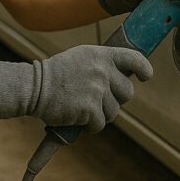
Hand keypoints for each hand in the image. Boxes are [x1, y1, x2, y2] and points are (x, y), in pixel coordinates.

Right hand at [0, 45, 152, 132]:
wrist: (34, 87)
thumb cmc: (55, 74)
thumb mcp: (81, 58)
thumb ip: (101, 64)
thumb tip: (122, 77)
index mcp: (101, 55)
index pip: (133, 58)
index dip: (143, 68)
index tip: (145, 76)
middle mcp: (102, 70)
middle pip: (127, 92)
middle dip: (115, 99)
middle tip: (96, 100)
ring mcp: (97, 89)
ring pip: (114, 111)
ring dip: (100, 114)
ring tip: (81, 107)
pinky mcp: (90, 108)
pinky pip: (100, 123)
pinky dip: (90, 125)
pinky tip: (77, 118)